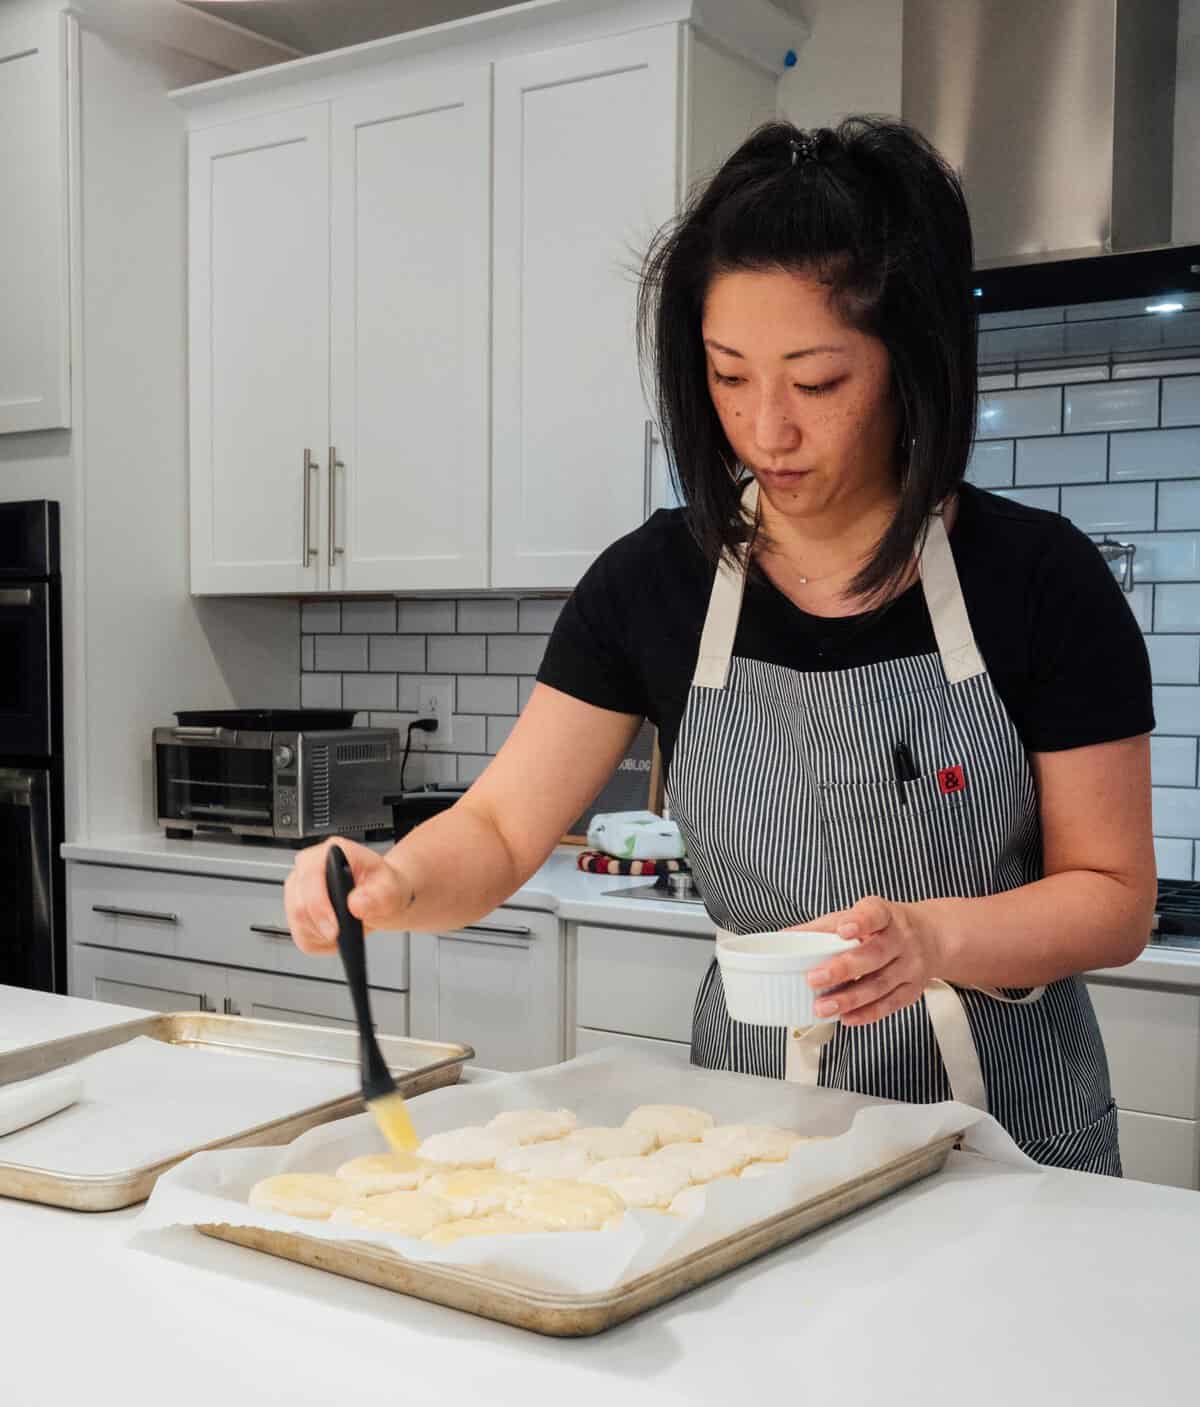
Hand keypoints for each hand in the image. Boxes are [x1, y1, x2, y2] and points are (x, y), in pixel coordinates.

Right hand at [283, 836, 414, 954]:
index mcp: (332, 852)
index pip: (311, 875)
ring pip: (297, 922)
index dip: (319, 904)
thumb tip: (356, 903)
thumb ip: (378, 894)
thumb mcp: (391, 887)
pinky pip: (300, 936)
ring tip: (344, 931)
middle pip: (298, 903)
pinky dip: (319, 942)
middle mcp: (309, 868)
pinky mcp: (296, 911)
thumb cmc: (383, 886)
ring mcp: (299, 889)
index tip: (335, 927)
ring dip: (321, 935)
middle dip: (320, 926)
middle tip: (340, 936)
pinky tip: (336, 935)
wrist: (382, 897)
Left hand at [790, 896, 943, 1027]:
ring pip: (880, 985)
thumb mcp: (858, 915)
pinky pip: (890, 1004)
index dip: (860, 922)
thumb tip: (786, 938)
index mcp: (885, 916)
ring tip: (823, 1006)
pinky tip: (847, 1017)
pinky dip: (867, 1014)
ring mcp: (910, 966)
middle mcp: (900, 940)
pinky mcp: (913, 989)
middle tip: (814, 978)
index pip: (875, 915)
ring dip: (850, 998)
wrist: (931, 937)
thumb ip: (824, 927)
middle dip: (842, 969)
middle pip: (874, 955)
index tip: (843, 929)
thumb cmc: (885, 926)